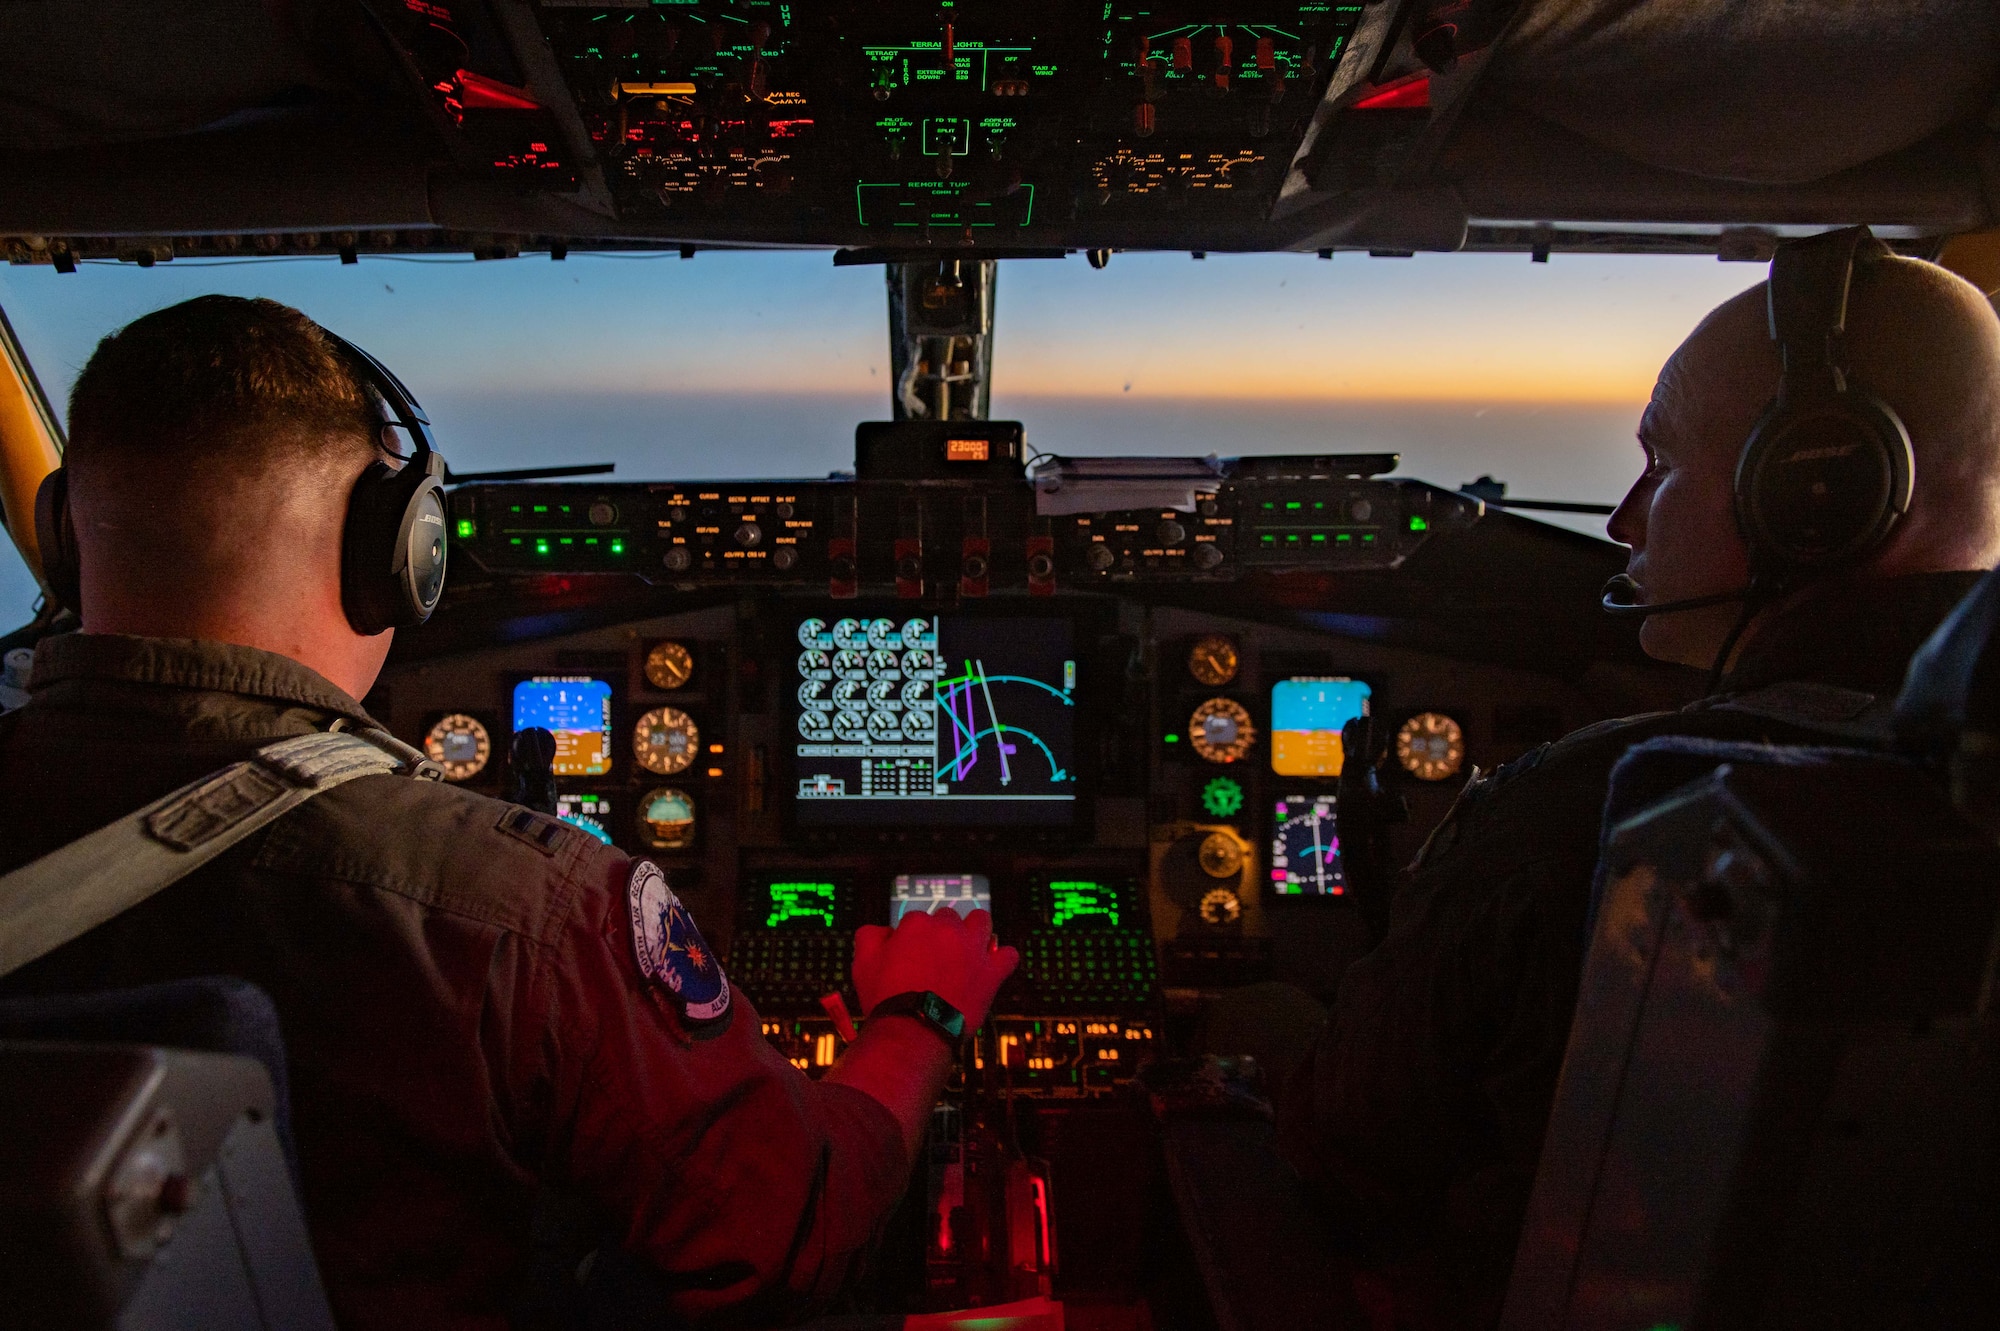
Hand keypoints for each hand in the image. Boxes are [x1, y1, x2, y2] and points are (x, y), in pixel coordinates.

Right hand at [852, 908, 1017, 1029]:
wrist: (914, 1031)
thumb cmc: (888, 999)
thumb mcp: (863, 964)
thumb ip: (870, 937)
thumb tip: (883, 930)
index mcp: (917, 924)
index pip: (918, 919)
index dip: (913, 937)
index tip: (911, 954)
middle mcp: (948, 930)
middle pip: (949, 918)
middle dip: (943, 932)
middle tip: (937, 956)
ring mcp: (973, 949)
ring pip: (982, 922)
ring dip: (975, 931)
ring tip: (968, 948)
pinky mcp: (991, 973)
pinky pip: (1008, 956)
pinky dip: (1003, 959)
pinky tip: (994, 966)